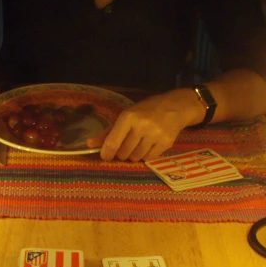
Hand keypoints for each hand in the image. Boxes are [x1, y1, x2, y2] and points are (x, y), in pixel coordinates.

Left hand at [88, 89, 203, 161]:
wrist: (175, 107)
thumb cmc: (146, 111)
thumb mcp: (126, 116)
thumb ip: (108, 132)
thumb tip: (89, 144)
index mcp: (128, 116)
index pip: (113, 142)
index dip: (106, 153)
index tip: (105, 156)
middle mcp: (142, 125)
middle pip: (123, 153)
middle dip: (121, 153)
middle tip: (125, 146)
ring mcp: (155, 135)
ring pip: (135, 158)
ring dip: (133, 155)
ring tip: (138, 144)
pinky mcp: (165, 143)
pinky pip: (148, 159)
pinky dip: (145, 156)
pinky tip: (148, 145)